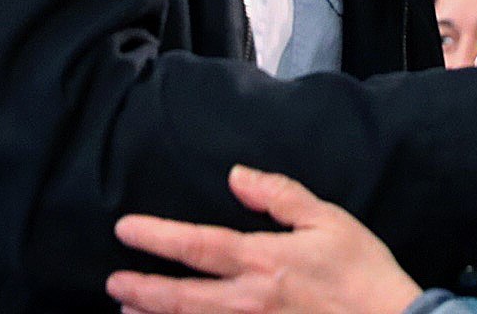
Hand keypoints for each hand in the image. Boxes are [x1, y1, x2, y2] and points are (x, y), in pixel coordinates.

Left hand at [108, 165, 421, 313]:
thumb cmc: (363, 271)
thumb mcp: (329, 219)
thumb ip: (280, 196)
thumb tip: (237, 175)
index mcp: (265, 260)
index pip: (198, 245)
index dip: (157, 237)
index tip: (126, 228)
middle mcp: (250, 300)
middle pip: (182, 296)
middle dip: (143, 288)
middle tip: (113, 281)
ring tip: (128, 308)